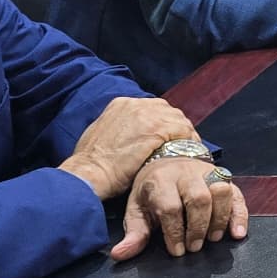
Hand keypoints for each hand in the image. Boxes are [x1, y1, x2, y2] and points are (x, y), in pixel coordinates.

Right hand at [59, 97, 196, 199]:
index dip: (165, 122)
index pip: (154, 108)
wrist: (88, 173)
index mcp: (122, 104)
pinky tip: (189, 153)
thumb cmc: (91, 162)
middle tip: (182, 144)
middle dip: (176, 127)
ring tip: (188, 151)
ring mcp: (147, 115)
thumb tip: (133, 134)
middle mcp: (136, 104)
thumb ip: (120, 127)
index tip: (170, 136)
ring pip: (178, 119)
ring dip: (184, 135)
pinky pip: (182, 131)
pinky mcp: (156, 129)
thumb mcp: (103, 133)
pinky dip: (188, 141)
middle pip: (169, 111)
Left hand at [114, 158, 247, 260]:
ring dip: (220, 218)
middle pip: (198, 198)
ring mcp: (208, 173)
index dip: (175, 232)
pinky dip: (240, 214)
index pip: (170, 206)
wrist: (167, 159)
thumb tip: (120, 254)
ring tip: (214, 238)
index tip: (177, 251)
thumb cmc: (152, 190)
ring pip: (221, 191)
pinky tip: (237, 233)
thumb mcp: (137, 209)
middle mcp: (186, 173)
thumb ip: (134, 233)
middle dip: (198, 227)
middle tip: (195, 247)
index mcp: (161, 180)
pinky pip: (237, 194)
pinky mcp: (224, 178)